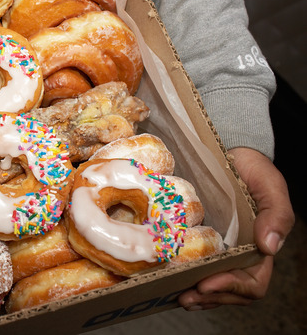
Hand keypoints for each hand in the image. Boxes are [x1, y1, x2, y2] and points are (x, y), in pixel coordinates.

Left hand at [178, 147, 294, 309]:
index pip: (252, 281)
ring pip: (212, 285)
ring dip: (197, 295)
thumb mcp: (270, 185)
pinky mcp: (197, 240)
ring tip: (178, 295)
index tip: (207, 283)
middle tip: (185, 297)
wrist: (227, 149)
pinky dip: (184, 278)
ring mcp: (217, 249)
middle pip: (230, 291)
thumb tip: (270, 247)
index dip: (231, 287)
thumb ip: (277, 214)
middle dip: (210, 297)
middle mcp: (238, 253)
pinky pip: (193, 267)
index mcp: (259, 247)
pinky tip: (169, 279)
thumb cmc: (252, 168)